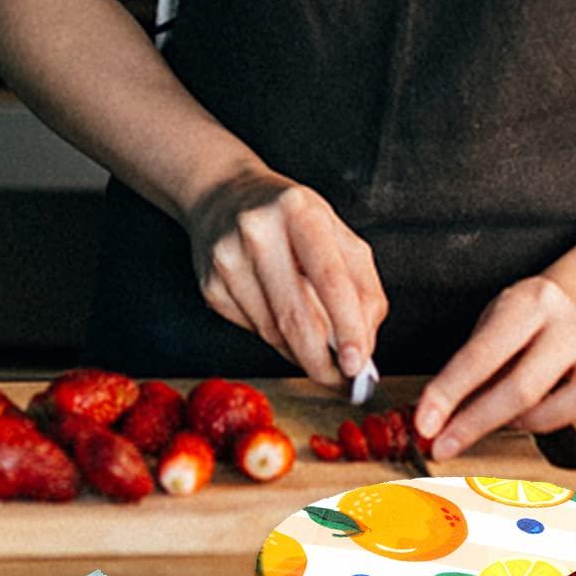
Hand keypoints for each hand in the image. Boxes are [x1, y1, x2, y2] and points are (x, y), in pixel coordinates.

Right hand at [184, 163, 387, 388]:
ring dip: (300, 351)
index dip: (348, 326)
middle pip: (296, 316)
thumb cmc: (291, 219)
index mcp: (299, 211)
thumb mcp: (335, 232)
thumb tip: (365, 346)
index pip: (330, 279)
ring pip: (273, 332)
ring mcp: (228, 260)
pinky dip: (275, 337)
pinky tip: (279, 315)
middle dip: (322, 361)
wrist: (222, 195)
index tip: (359, 363)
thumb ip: (361, 285)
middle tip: (341, 379)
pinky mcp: (210, 286)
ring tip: (315, 345)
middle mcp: (258, 231)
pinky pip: (252, 331)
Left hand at [411, 276, 575, 459]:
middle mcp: (571, 322)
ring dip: (538, 422)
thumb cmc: (528, 316)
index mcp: (529, 302)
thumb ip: (474, 363)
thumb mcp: (493, 321)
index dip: (449, 393)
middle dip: (478, 422)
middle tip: (447, 444)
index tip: (425, 424)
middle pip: (526, 384)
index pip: (482, 354)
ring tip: (511, 421)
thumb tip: (435, 416)